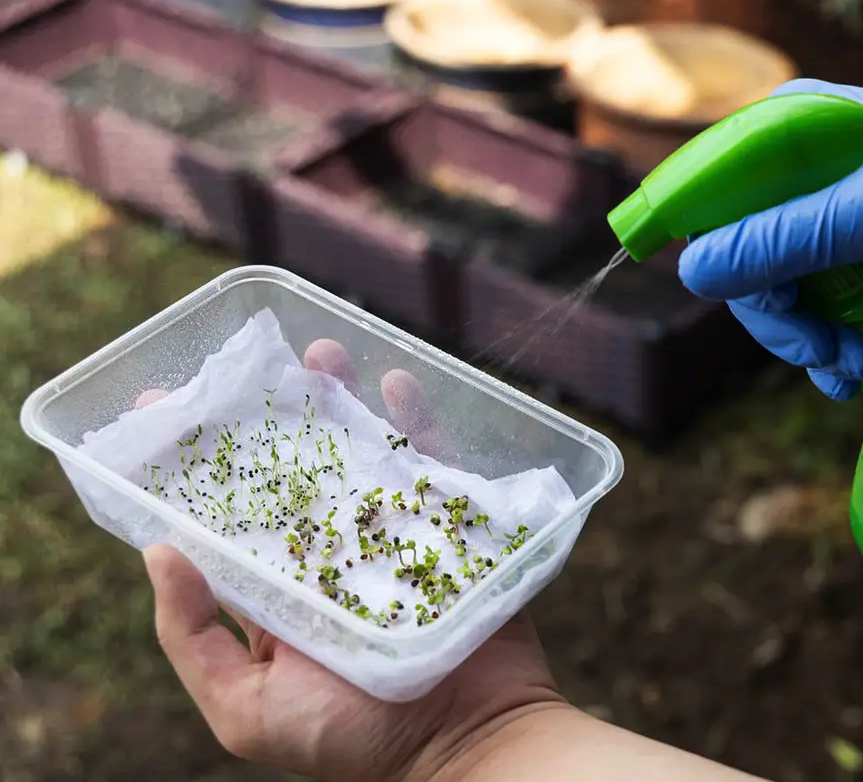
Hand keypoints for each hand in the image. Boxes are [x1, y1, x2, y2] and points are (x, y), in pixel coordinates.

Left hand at [136, 339, 562, 781]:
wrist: (469, 747)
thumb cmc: (351, 742)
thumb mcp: (246, 710)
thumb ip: (193, 640)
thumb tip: (158, 553)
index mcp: (278, 596)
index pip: (228, 519)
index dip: (196, 467)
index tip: (164, 409)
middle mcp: (332, 559)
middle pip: (296, 473)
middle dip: (271, 418)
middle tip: (247, 368)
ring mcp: (393, 540)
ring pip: (360, 458)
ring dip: (340, 403)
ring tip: (320, 354)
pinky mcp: (451, 532)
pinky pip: (432, 467)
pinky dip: (416, 424)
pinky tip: (394, 386)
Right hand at [677, 78, 862, 400]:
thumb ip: (786, 239)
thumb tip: (691, 271)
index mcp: (791, 136)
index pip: (714, 194)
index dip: (715, 250)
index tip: (755, 299)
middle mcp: (796, 180)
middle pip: (742, 262)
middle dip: (780, 318)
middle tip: (821, 349)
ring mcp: (823, 229)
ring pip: (776, 301)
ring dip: (809, 344)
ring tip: (856, 365)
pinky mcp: (851, 271)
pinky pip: (813, 319)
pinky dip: (829, 355)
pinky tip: (859, 372)